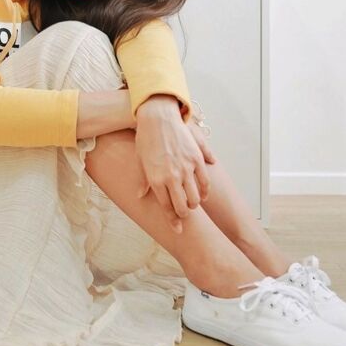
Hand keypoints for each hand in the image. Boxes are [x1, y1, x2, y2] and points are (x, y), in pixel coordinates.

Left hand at [133, 96, 214, 234]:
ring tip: (192, 204)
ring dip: (195, 204)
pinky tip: (203, 194)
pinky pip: (205, 181)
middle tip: (184, 215)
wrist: (157, 116)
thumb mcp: (140, 160)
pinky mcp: (196, 158)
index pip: (166, 207)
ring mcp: (185, 168)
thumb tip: (140, 196)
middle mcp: (171, 176)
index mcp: (156, 179)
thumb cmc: (146, 138)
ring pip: (195, 197)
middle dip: (184, 215)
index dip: (172, 221)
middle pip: (183, 206)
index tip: (177, 229)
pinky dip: (205, 191)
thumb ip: (143, 180)